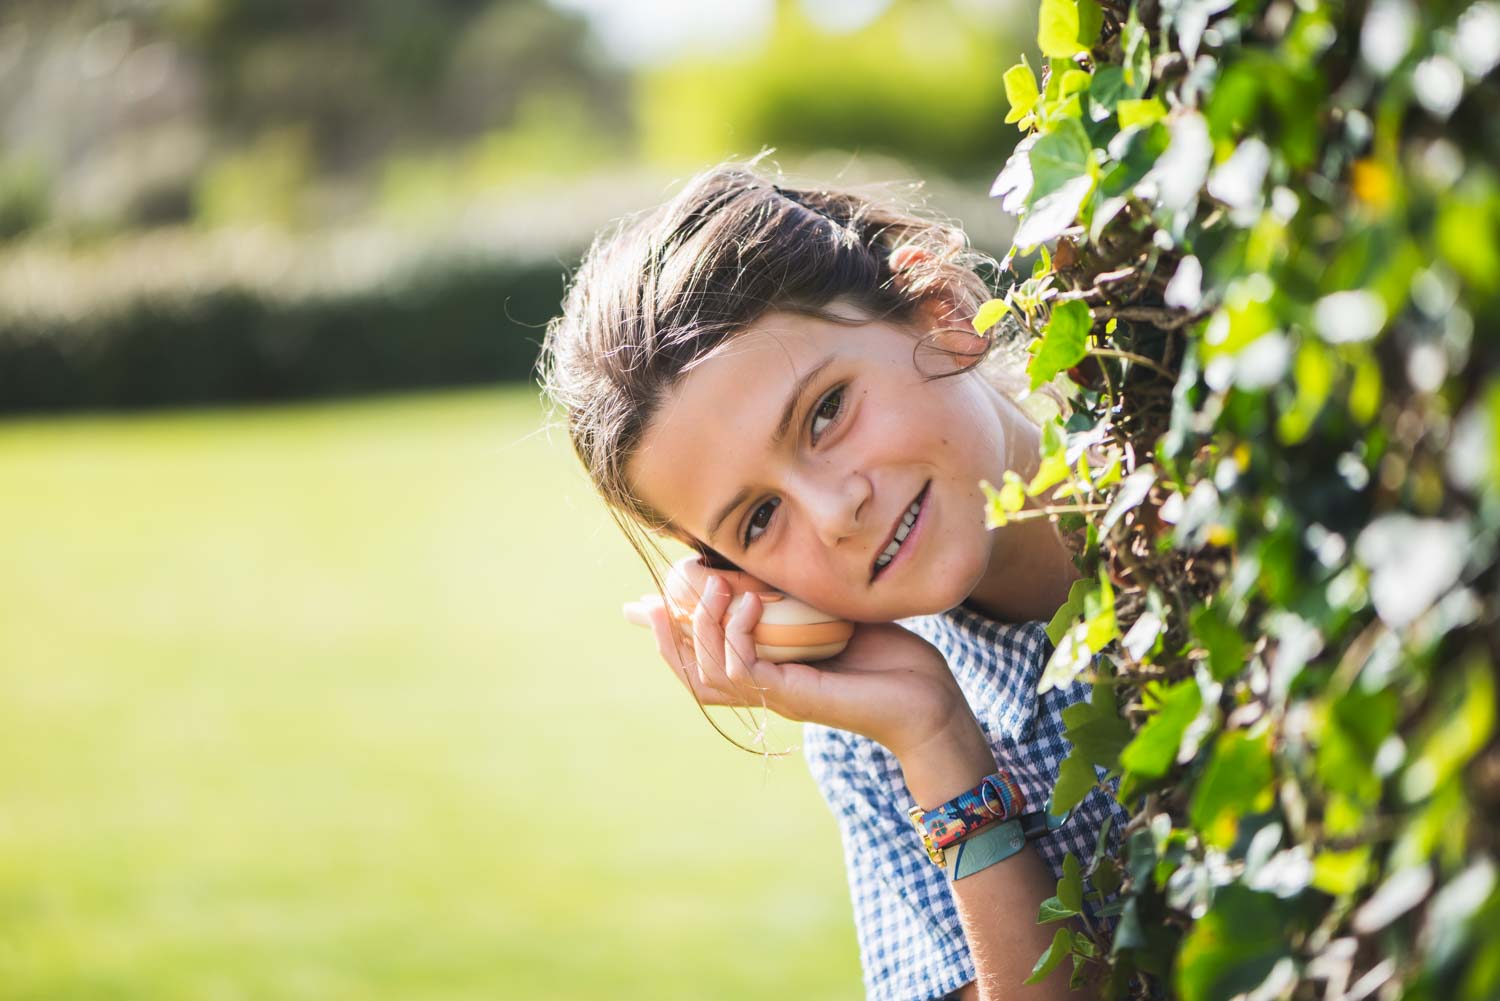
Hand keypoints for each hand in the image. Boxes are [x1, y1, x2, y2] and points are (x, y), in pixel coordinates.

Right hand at [623, 556, 977, 758]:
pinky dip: (737, 632)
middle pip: (691, 675)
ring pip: (709, 674)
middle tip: (653, 600)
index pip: (701, 662)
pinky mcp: (793, 697)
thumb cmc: (888, 656)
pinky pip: (743, 669)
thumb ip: (795, 597)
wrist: (928, 699)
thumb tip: (771, 565)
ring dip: (702, 626)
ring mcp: (777, 696)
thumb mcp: (830, 614)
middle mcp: (765, 689)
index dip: (667, 637)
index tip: (641, 604)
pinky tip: (748, 600)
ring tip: (712, 585)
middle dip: (666, 637)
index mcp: (768, 673)